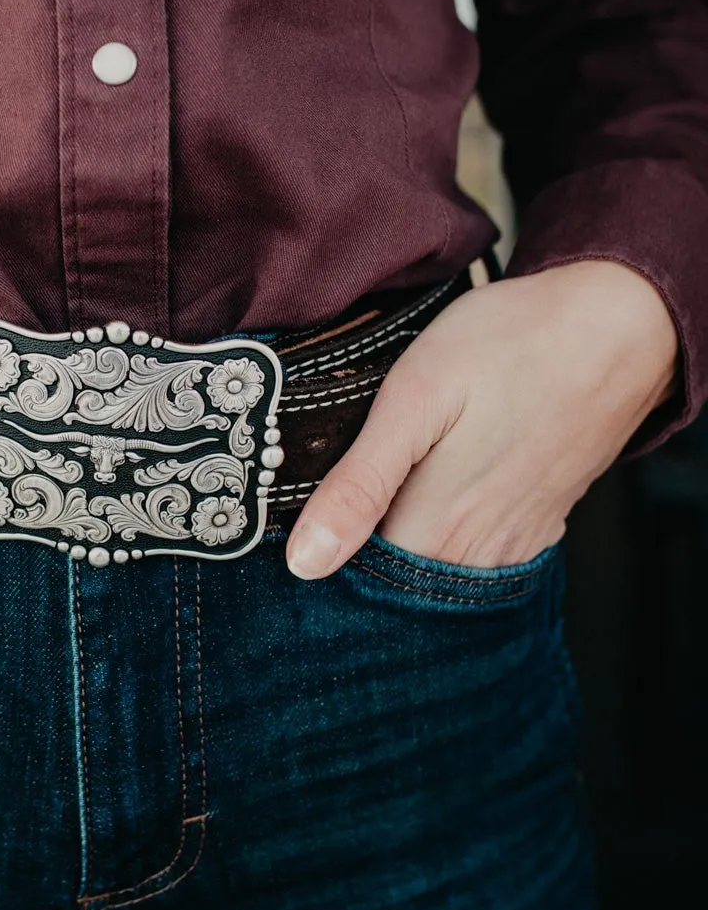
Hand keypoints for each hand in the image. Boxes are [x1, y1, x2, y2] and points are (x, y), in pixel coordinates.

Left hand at [285, 260, 678, 577]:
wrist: (616, 326)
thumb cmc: (510, 345)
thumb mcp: (414, 399)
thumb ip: (360, 485)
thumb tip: (306, 562)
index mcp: (434, 530)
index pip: (351, 582)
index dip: (317, 559)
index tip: (294, 530)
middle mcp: (476, 553)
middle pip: (395, 584)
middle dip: (357, 558)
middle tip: (335, 504)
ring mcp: (514, 541)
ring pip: (438, 574)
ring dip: (404, 549)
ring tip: (385, 497)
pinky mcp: (539, 523)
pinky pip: (480, 556)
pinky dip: (449, 539)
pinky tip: (436, 497)